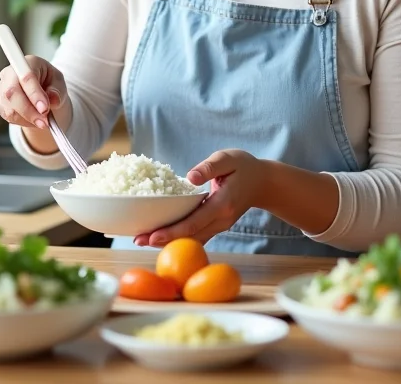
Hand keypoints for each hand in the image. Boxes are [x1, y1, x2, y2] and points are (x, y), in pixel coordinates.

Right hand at [0, 56, 70, 153]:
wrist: (42, 90)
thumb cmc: (49, 82)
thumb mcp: (59, 82)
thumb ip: (57, 90)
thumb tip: (53, 100)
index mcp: (27, 63)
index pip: (26, 77)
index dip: (34, 94)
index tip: (44, 108)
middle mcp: (10, 74)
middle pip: (12, 93)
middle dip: (29, 110)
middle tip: (44, 122)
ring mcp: (2, 89)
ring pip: (10, 108)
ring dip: (28, 119)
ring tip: (44, 122)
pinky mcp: (0, 104)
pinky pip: (9, 117)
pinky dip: (23, 122)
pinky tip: (34, 120)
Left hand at [134, 150, 264, 247]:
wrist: (263, 182)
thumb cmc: (244, 167)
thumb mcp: (227, 158)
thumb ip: (209, 167)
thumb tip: (190, 177)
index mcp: (222, 204)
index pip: (194, 222)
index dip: (172, 231)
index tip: (152, 236)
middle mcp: (221, 220)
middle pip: (189, 236)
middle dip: (163, 240)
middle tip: (137, 240)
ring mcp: (219, 225)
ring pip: (192, 239)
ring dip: (168, 241)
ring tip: (143, 240)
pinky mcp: (217, 225)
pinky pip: (196, 235)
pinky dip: (179, 237)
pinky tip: (161, 236)